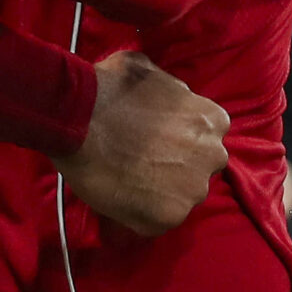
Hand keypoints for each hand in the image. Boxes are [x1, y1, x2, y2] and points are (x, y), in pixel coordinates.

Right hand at [54, 51, 229, 235]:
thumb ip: (170, 88)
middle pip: (199, 167)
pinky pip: (158, 221)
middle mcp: (212, 156)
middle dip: (177, 165)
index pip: (206, 136)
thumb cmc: (110, 88)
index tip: (158, 139)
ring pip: (181, 196)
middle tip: (142, 159)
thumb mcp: (149, 70)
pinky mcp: (169, 217)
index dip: (182, 138)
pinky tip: (121, 194)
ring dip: (161, 191)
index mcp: (213, 120)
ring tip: (129, 179)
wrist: (78, 117)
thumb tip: (167, 94)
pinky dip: (142, 213)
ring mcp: (193, 189)